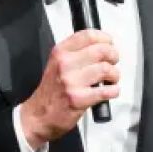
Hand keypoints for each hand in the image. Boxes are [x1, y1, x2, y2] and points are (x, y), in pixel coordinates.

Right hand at [20, 30, 119, 150]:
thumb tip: (102, 46)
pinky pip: (107, 91)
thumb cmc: (51, 90)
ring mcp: (72, 82)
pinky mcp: (79, 99)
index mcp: (60, 52)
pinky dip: (114, 91)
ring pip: (106, 69)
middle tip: (113, 63)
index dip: (105, 38)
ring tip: (110, 79)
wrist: (38, 115)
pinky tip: (110, 91)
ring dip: (114, 75)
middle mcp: (65, 64)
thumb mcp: (57, 63)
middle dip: (113, 56)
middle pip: (102, 50)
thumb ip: (75, 53)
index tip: (109, 43)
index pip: (88, 35)